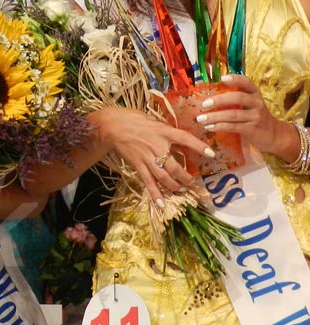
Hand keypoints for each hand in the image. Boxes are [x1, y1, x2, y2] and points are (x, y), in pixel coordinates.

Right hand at [94, 107, 211, 204]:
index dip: (198, 146)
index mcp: (163, 131)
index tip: (211, 154)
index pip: (184, 138)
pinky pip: (148, 182)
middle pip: (175, 166)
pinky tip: (162, 204)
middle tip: (192, 182)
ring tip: (181, 190)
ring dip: (174, 186)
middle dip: (185, 177)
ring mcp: (146, 157)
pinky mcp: (138, 165)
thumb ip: (167, 131)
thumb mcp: (154, 121)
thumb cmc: (133, 120)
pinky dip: (155, 194)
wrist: (112, 126)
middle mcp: (156, 146)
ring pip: (164, 176)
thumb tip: (180, 140)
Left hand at [195, 74, 292, 156]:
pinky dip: (219, 126)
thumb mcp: (249, 105)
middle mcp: (257, 103)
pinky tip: (209, 127)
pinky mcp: (253, 129)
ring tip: (201, 119)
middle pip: (238, 98)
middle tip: (204, 104)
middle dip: (219, 100)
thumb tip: (208, 94)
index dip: (236, 79)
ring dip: (215, 116)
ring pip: (233, 114)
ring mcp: (256, 116)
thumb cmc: (254, 117)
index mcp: (255, 94)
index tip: (222, 78)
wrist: (274, 135)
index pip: (247, 82)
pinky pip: (234, 127)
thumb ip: (236, 98)